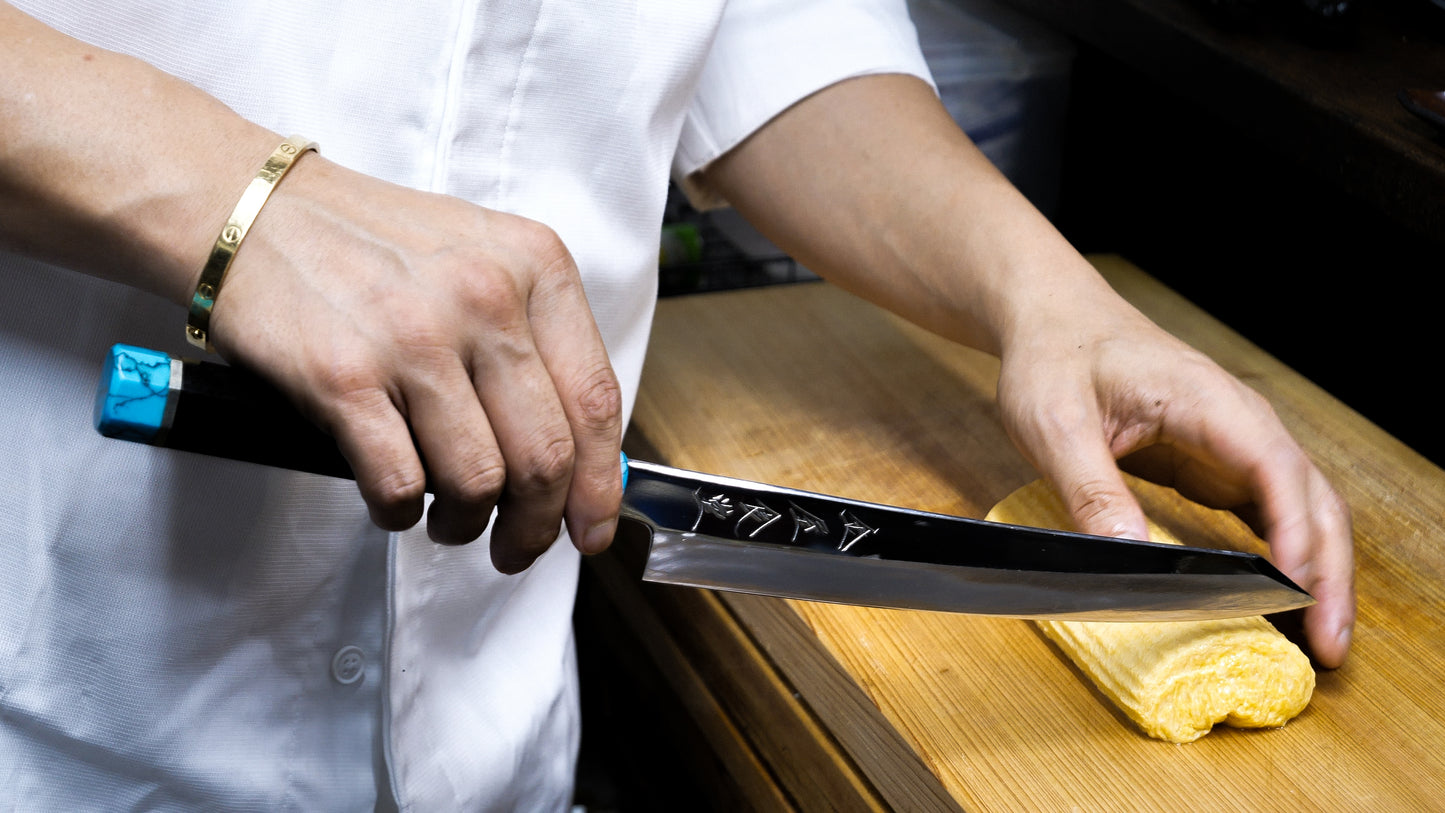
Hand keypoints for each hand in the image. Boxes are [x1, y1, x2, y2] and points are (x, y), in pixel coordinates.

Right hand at [208, 152, 624, 571]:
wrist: (253, 213)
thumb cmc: (370, 244)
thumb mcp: (481, 257)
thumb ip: (535, 340)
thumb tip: (579, 452)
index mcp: (535, 266)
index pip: (595, 399)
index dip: (602, 483)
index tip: (592, 525)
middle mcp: (486, 298)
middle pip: (546, 455)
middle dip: (537, 525)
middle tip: (517, 546)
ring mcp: (415, 337)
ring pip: (479, 481)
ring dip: (467, 524)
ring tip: (449, 521)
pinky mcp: (344, 377)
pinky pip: (401, 484)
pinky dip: (403, 513)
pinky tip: (397, 502)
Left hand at [995, 295, 1354, 667]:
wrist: (1051, 321)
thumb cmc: (1054, 357)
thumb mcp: (1054, 423)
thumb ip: (1091, 489)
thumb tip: (1127, 556)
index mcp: (1206, 400)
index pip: (1272, 466)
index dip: (1292, 530)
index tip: (1291, 585)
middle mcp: (1236, 422)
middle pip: (1309, 497)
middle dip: (1328, 569)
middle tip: (1328, 642)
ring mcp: (1231, 445)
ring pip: (1300, 510)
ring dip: (1317, 570)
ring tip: (1321, 638)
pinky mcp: (1214, 465)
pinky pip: (1267, 514)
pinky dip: (1286, 557)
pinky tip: (1284, 600)